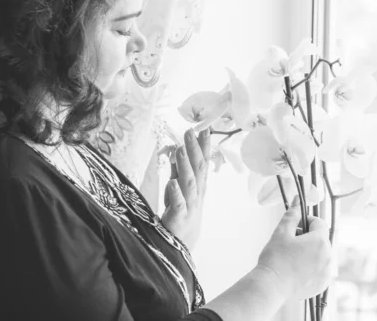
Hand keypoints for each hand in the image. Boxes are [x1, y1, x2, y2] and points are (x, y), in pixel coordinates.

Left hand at [161, 128, 210, 249]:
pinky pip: (178, 204)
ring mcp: (189, 206)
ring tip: (181, 151)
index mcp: (197, 186)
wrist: (181, 247)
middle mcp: (196, 194)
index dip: (203, 146)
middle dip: (195, 149)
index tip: (204, 129)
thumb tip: (178, 150)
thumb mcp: (178, 189)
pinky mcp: (179, 218)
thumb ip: (178, 170)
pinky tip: (172, 182)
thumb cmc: (180, 215)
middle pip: (197, 169)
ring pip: (189, 183)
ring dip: (186, 166)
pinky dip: (176, 193)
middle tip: (191, 131)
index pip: (202, 162)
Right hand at [256, 197, 335, 299]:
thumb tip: (297, 200)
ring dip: (310, 251)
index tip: (294, 227)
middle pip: (321, 238)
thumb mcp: (281, 232)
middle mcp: (328, 256)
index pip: (319, 222)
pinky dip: (312, 267)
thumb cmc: (275, 259)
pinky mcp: (322, 284)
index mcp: (320, 241)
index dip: (306, 221)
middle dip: (308, 236)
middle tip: (290, 242)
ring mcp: (326, 272)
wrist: (271, 287)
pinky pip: (320, 269)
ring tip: (292, 257)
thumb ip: (292, 214)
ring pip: (321, 254)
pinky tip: (296, 269)